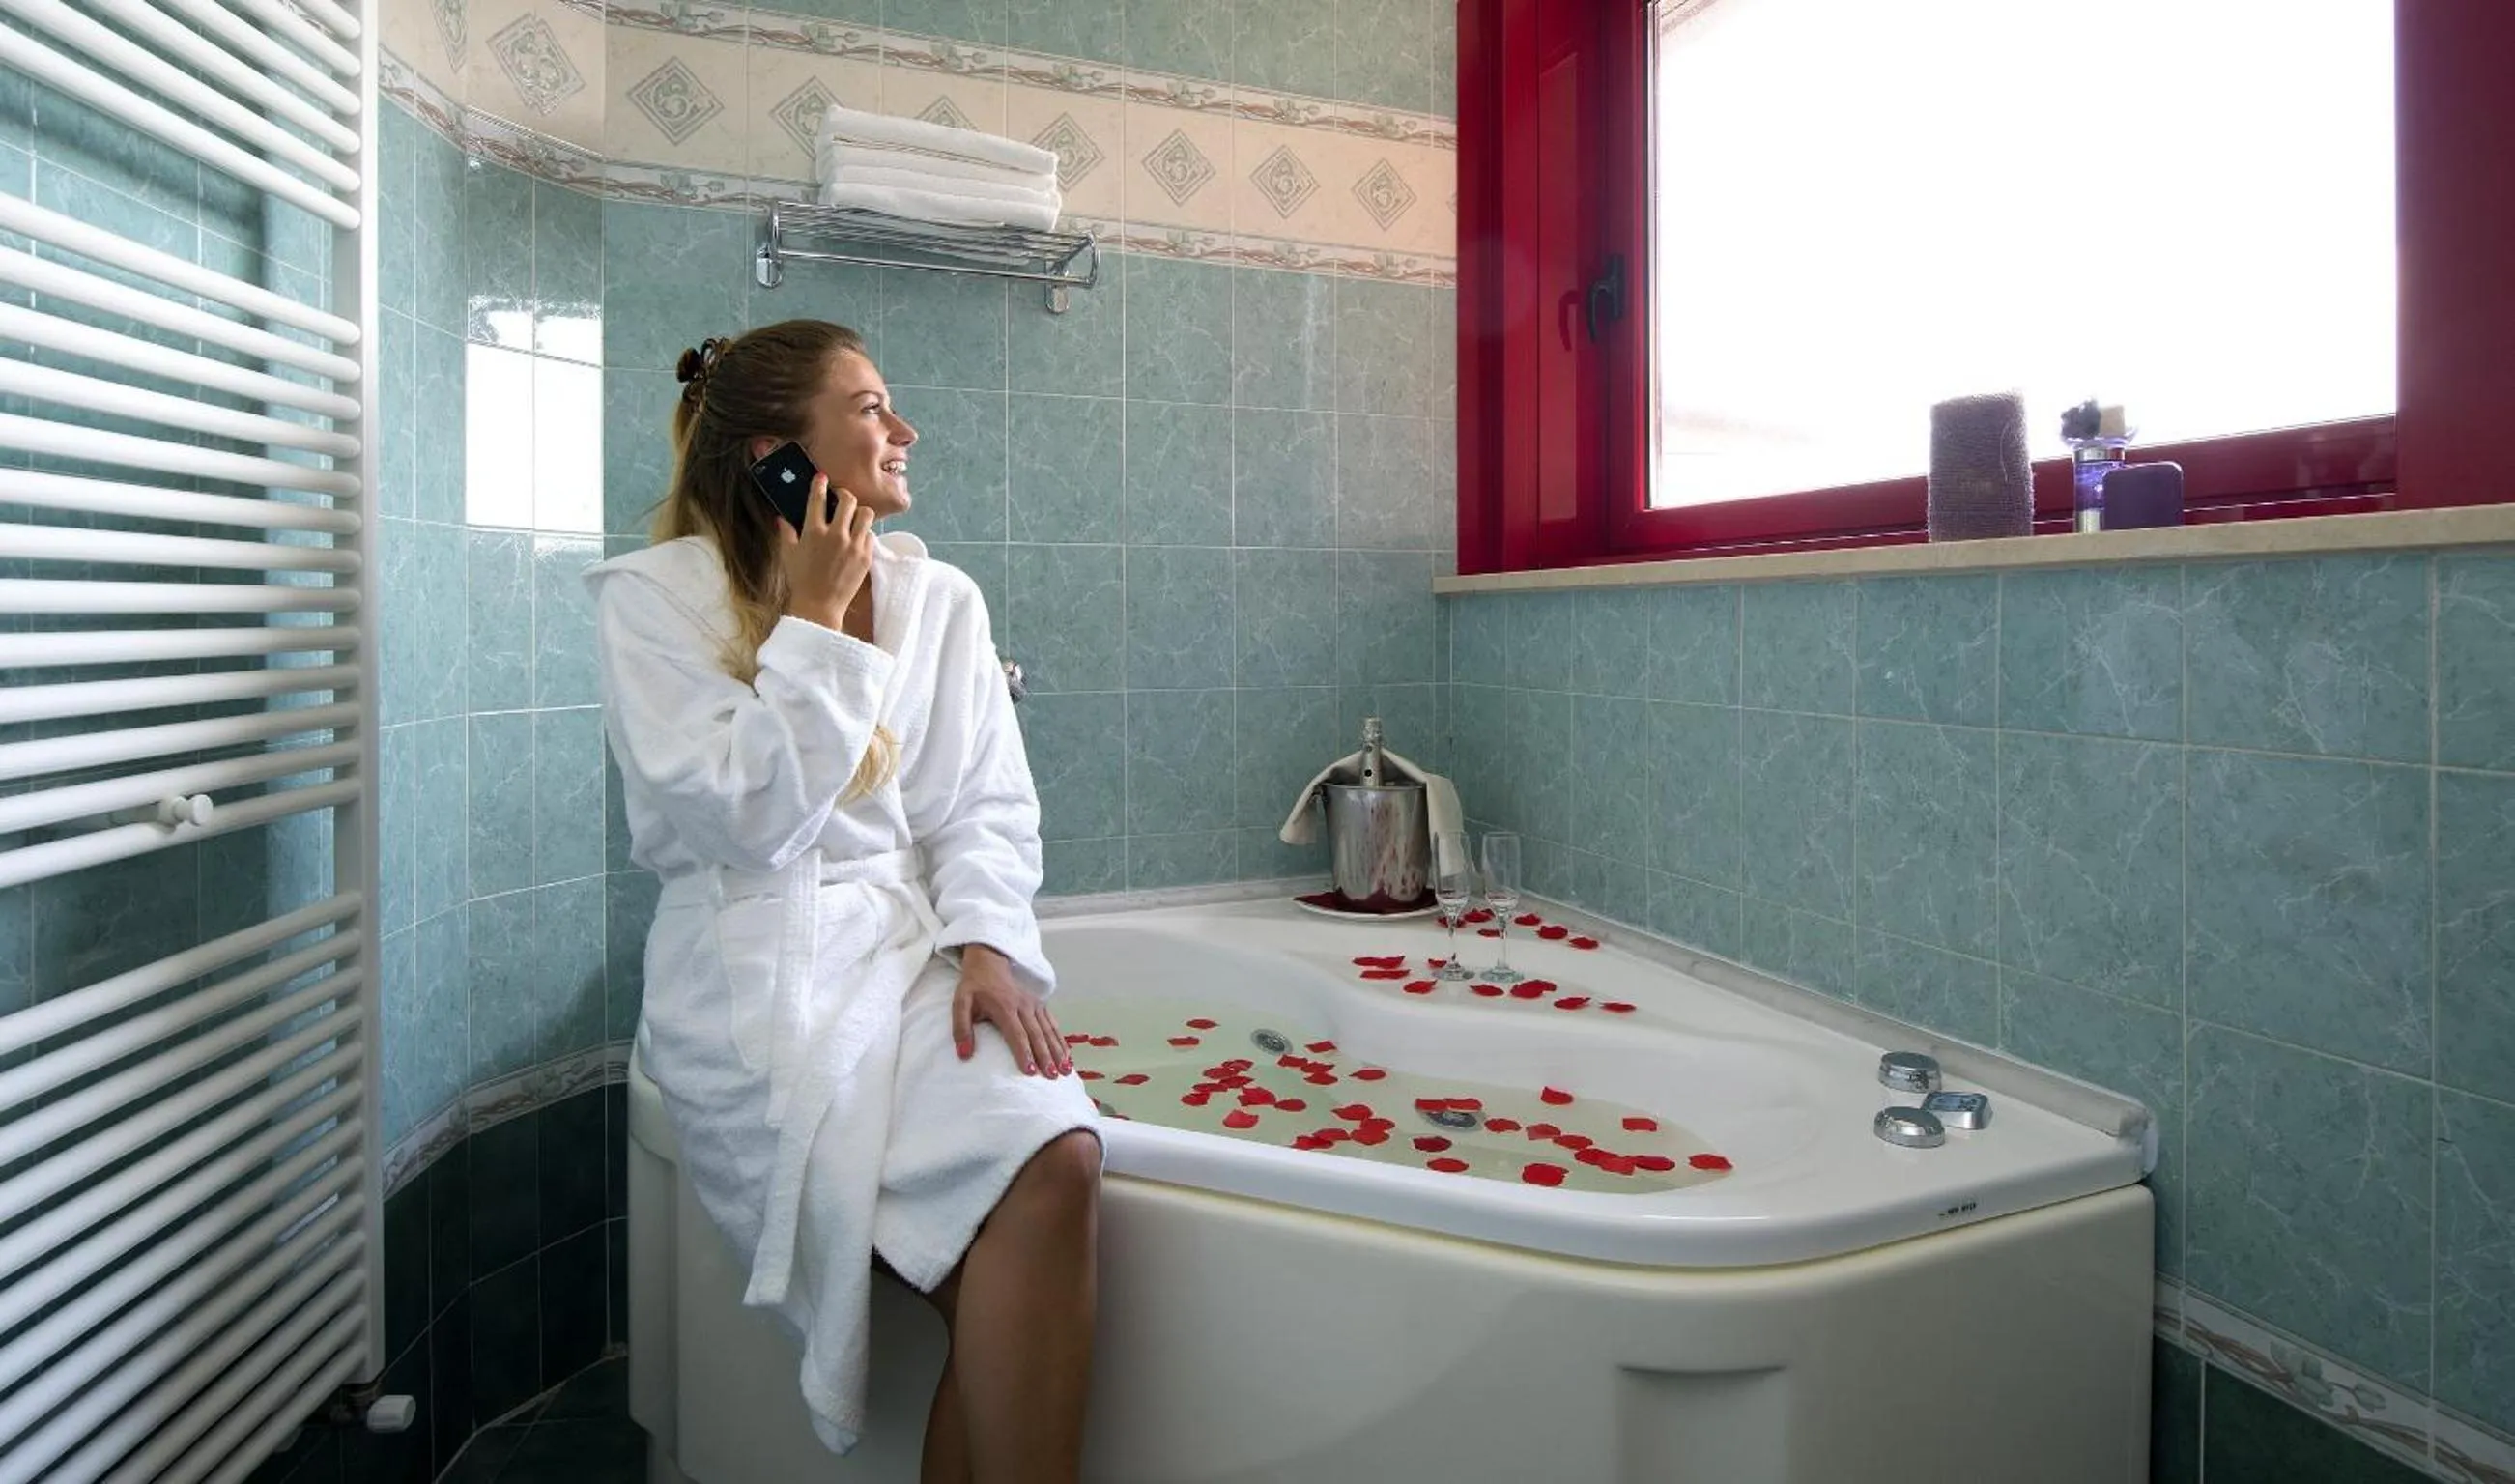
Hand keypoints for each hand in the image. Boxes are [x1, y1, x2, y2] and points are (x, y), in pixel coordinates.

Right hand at [778, 474, 875, 632]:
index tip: (822, 478)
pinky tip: (856, 538)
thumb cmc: (800, 580)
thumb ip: (786, 532)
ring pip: (866, 514)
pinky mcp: (866, 557)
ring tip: (853, 518)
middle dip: (845, 495)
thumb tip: (782, 518)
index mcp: (814, 531)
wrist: (819, 606)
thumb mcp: (788, 554)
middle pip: (848, 500)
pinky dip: (864, 533)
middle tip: (841, 499)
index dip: (820, 484)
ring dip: (859, 512)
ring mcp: (853, 545)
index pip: (818, 498)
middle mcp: (836, 535)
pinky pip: (871, 535)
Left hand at [951, 945, 1070, 1076]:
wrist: (989, 963)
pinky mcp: (1040, 1004)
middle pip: (1037, 1035)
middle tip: (1053, 1076)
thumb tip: (964, 1054)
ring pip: (1049, 1030)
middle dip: (1046, 1057)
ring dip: (1058, 1051)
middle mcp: (1023, 1006)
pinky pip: (1052, 1024)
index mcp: (1004, 1007)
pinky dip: (1061, 1039)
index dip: (1024, 1053)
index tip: (1031, 1072)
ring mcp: (1034, 1004)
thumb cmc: (974, 987)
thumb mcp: (960, 1004)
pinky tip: (1067, 1055)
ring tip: (1066, 1070)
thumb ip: (961, 1029)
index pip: (1017, 1034)